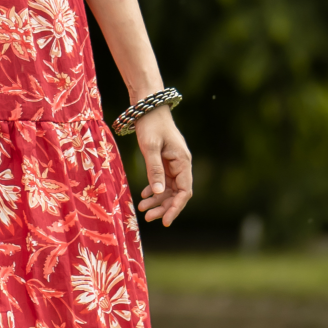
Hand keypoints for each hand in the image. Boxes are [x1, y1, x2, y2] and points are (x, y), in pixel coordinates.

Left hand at [134, 107, 192, 226]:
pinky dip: (155, 189)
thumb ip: (154, 170)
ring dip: (158, 199)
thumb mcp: (150, 148)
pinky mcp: (165, 160)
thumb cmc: (150, 125)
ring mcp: (174, 163)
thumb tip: (159, 193)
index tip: (165, 221)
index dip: (176, 207)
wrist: (148, 107)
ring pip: (170, 188)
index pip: (185, 191)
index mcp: (183, 161)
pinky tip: (145, 194)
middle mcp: (181, 164)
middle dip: (164, 206)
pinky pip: (163, 180)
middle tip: (148, 217)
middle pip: (177, 193)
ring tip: (143, 208)